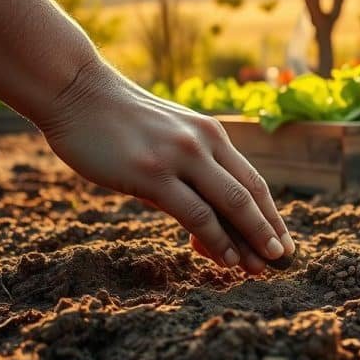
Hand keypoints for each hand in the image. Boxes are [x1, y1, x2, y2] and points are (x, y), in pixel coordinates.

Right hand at [35, 58, 294, 273]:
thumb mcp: (167, 138)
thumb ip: (189, 171)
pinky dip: (216, 239)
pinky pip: (196, 214)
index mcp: (211, 135)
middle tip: (283, 260)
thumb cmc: (117, 123)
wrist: (75, 91)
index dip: (271, 214)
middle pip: (250, 194)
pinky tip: (228, 258)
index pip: (252, 181)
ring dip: (251, 239)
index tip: (283, 241)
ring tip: (262, 267)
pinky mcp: (153, 174)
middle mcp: (204, 143)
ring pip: (231, 204)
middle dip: (270, 230)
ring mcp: (180, 157)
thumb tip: (204, 217)